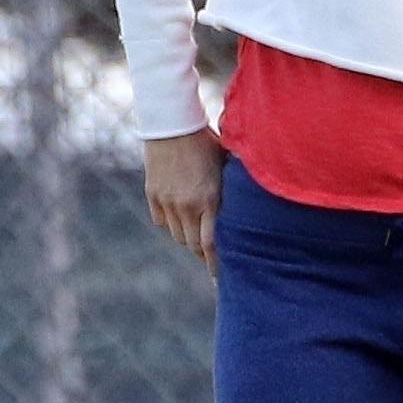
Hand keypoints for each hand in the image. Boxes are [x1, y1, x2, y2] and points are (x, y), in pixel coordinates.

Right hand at [142, 127, 227, 278]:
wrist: (172, 124)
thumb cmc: (207, 142)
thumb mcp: (226, 166)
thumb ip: (232, 191)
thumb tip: (250, 209)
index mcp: (208, 200)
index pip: (211, 244)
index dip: (215, 264)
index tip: (219, 278)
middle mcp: (186, 205)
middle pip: (193, 244)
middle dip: (203, 253)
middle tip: (212, 258)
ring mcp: (167, 201)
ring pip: (177, 235)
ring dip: (188, 238)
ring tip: (198, 235)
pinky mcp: (152, 194)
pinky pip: (162, 221)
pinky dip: (172, 224)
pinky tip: (181, 219)